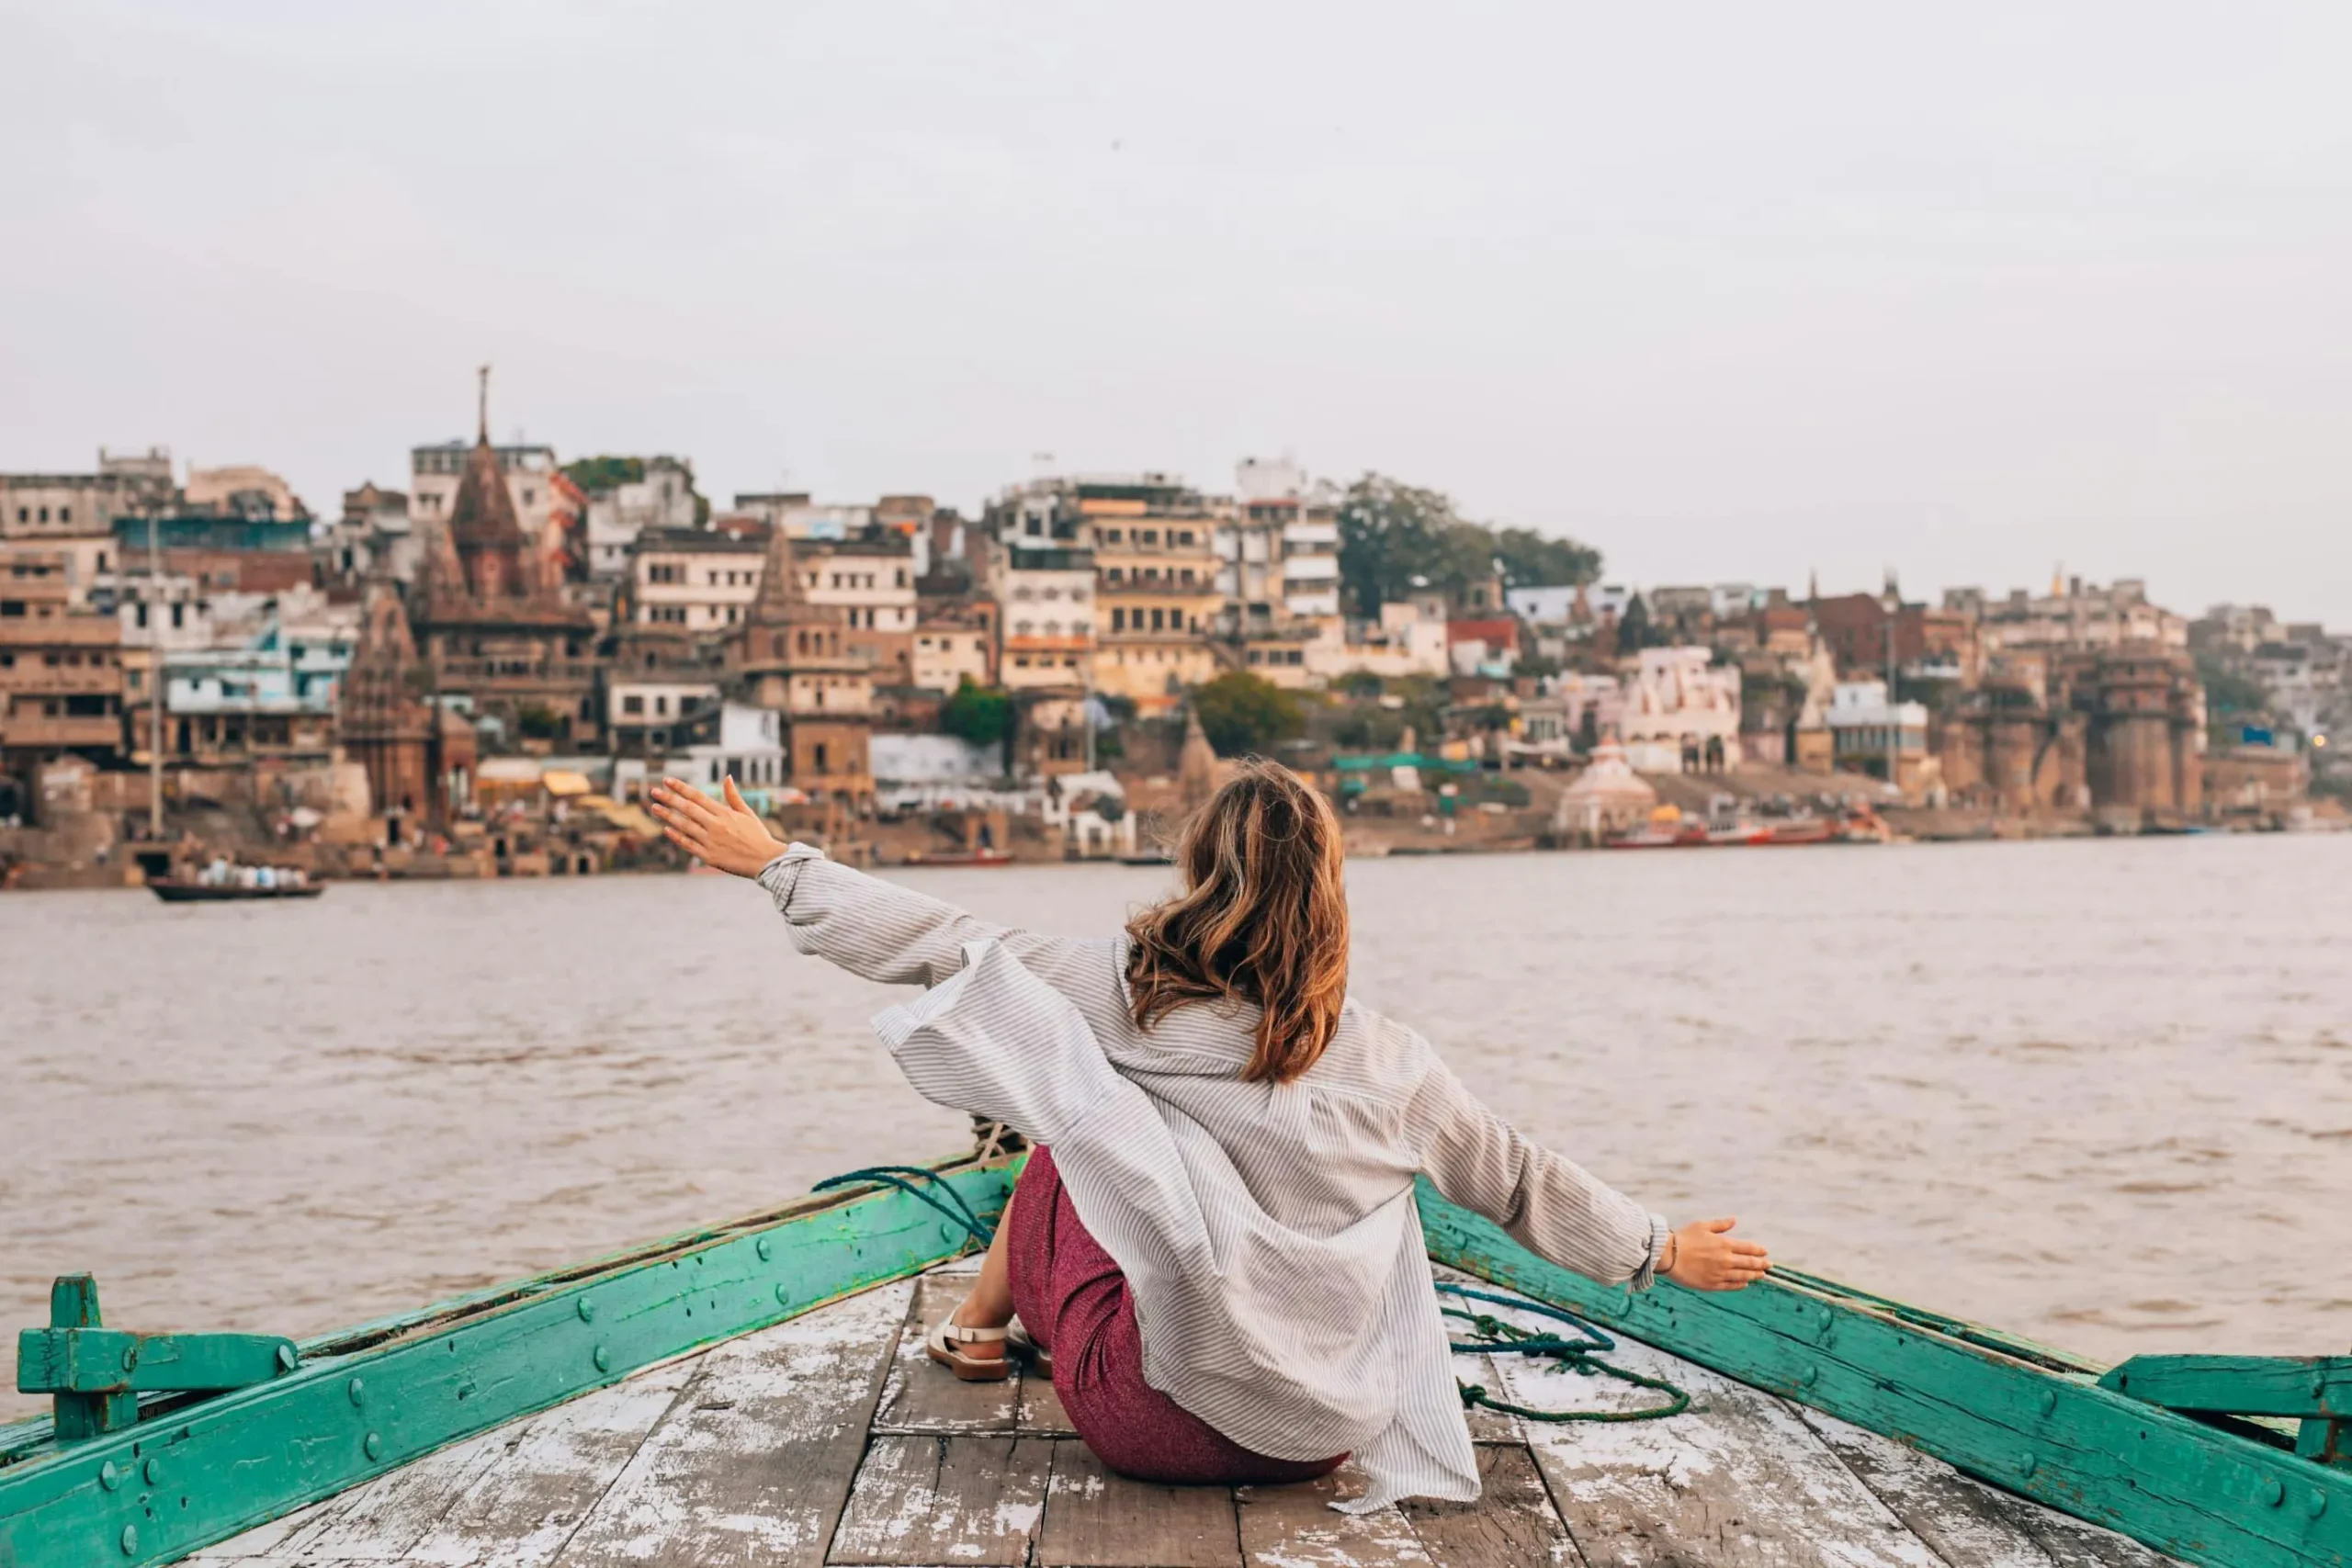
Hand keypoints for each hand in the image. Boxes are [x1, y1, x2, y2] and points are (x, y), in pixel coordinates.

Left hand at [649, 777, 787, 877]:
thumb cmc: (758, 836)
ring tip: (654, 807)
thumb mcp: (747, 813)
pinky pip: (688, 844)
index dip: (680, 788)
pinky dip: (676, 836)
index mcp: (725, 813)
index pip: (697, 796)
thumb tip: (727, 777)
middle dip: (668, 798)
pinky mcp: (709, 857)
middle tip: (653, 791)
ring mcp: (711, 841)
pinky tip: (666, 829)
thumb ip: (734, 796)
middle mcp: (716, 825)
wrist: (766, 861)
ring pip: (684, 825)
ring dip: (667, 816)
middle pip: (687, 808)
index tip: (667, 781)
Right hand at [1663, 1217, 1769, 1290]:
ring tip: (1762, 1275)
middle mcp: (1726, 1260)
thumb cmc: (1684, 1238)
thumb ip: (1720, 1225)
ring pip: (1743, 1276)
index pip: (1748, 1248)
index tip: (1765, 1252)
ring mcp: (1720, 1273)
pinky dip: (1740, 1285)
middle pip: (1749, 1263)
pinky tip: (1745, 1283)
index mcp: (1724, 1244)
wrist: (1668, 1255)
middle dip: (1761, 1264)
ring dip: (1754, 1275)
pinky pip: (1731, 1286)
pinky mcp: (1712, 1284)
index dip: (1759, 1250)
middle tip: (1769, 1265)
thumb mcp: (1702, 1226)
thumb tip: (1734, 1220)